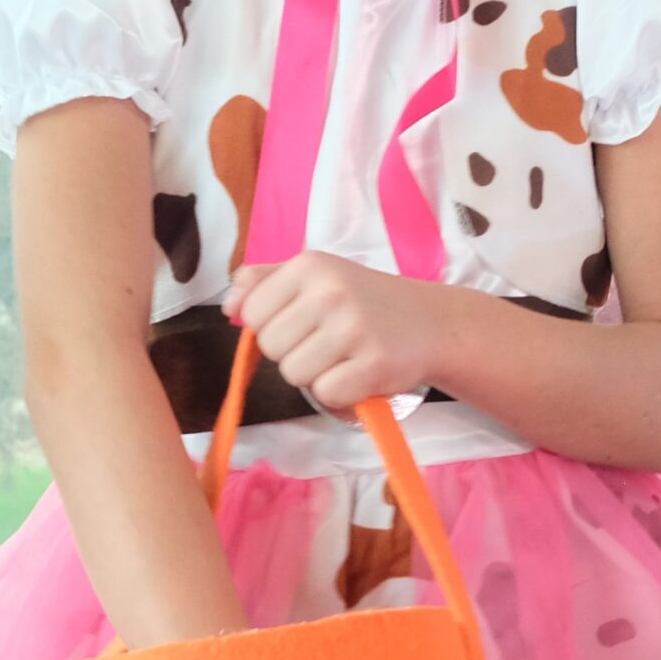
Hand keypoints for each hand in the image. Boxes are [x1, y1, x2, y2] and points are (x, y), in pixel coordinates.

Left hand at [227, 253, 451, 411]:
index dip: (272, 326)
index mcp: (309, 265)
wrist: (431, 323)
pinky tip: (359, 374)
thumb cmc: (364, 300)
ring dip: (316, 375)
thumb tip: (230, 307)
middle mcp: (330, 291)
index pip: (253, 313)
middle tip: (327, 342)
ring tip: (344, 358)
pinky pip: (326, 394)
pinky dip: (340, 394)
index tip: (302, 322)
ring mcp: (353, 327)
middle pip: (271, 348)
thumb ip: (265, 283)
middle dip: (294, 352)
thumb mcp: (317, 275)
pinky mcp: (374, 363)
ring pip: (295, 375)